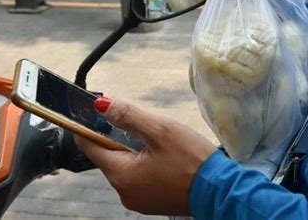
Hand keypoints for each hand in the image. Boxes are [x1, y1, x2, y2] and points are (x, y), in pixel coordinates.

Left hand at [74, 98, 215, 215]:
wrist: (219, 190)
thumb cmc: (192, 159)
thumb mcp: (161, 130)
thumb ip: (129, 116)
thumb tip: (101, 105)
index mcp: (121, 174)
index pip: (89, 146)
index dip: (88, 126)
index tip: (95, 111)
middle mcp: (123, 192)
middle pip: (108, 156)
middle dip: (119, 138)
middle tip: (144, 126)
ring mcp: (137, 200)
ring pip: (124, 167)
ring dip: (134, 151)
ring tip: (160, 143)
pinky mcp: (150, 203)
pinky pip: (138, 178)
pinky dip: (144, 165)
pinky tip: (165, 159)